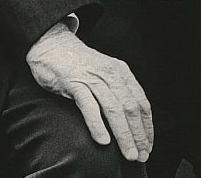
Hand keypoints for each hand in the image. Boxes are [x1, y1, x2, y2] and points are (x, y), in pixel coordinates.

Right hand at [26, 22, 152, 162]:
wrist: (52, 45)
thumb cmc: (79, 64)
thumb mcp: (104, 73)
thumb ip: (116, 91)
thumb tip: (130, 120)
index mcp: (121, 72)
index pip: (141, 102)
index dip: (146, 126)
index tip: (148, 145)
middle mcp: (111, 73)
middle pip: (130, 108)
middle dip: (138, 134)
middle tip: (142, 155)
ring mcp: (93, 78)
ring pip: (114, 109)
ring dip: (123, 134)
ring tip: (129, 153)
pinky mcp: (74, 83)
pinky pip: (88, 106)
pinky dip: (97, 124)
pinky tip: (103, 140)